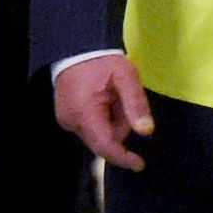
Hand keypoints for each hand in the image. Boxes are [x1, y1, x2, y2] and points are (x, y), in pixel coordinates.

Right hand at [55, 54, 154, 170]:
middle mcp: (71, 121)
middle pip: (103, 140)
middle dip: (119, 125)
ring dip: (111, 121)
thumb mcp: (126, 76)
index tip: (139, 165)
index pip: (105, 146)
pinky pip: (91, 127)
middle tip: (123, 100)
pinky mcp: (66, 117)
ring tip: (112, 95)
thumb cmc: (101, 61)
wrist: (77, 47)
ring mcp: (66, 120)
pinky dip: (102, 118)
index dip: (123, 158)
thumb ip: (136, 104)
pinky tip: (103, 99)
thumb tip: (146, 131)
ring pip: (98, 134)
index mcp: (84, 113)